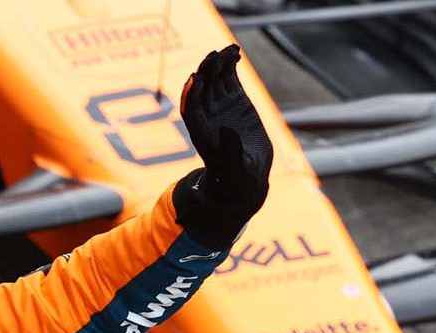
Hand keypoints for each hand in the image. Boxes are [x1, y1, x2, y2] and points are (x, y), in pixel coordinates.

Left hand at [173, 44, 273, 247]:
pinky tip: (236, 52)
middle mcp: (208, 116)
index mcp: (201, 132)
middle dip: (206, 72)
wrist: (244, 176)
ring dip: (219, 63)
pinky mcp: (235, 100)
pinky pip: (230, 78)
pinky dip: (231, 65)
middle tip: (215, 57)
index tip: (197, 79)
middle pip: (202, 89)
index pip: (191, 108)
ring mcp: (221, 105)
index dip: (192, 94)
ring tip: (229, 50)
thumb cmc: (235, 179)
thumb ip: (229, 153)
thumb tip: (227, 132)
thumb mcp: (233, 170)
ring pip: (215, 79)